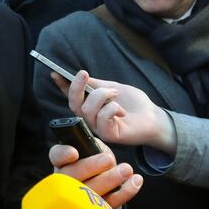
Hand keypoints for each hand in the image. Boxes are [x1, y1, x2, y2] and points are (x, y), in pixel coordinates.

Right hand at [47, 144, 141, 208]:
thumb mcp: (92, 150)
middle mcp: (66, 182)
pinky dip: (125, 192)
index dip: (63, 155)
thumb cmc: (97, 166)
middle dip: (91, 166)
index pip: (57, 156)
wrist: (105, 190)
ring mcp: (80, 200)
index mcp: (64, 163)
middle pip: (72, 176)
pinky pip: (109, 204)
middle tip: (109, 160)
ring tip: (126, 170)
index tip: (74, 153)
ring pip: (89, 192)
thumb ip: (93, 147)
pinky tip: (135, 181)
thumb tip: (101, 151)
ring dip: (109, 180)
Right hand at [52, 70, 176, 151]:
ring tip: (116, 94)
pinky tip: (122, 111)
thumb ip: (96, 85)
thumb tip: (79, 76)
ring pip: (88, 109)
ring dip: (103, 95)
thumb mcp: (113, 87)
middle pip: (74, 104)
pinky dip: (113, 108)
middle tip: (84, 73)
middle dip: (76, 87)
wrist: (153, 117)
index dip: (62, 86)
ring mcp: (98, 128)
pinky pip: (103, 117)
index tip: (55, 73)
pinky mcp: (108, 135)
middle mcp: (91, 119)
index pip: (72, 97)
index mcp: (90, 107)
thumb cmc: (134, 104)